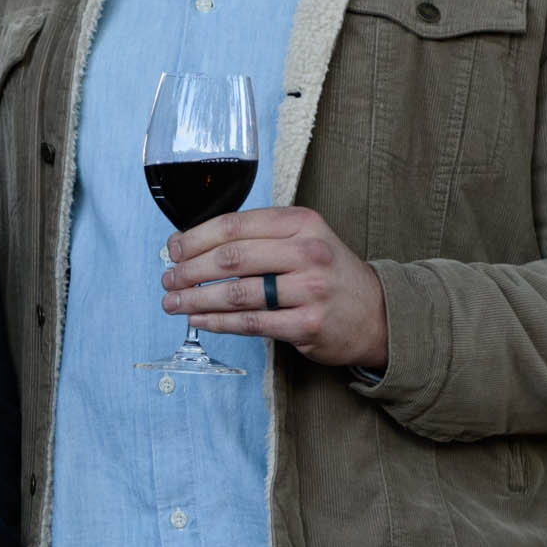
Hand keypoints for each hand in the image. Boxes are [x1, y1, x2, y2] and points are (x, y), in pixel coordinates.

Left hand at [162, 204, 389, 370]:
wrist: (377, 312)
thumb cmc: (328, 274)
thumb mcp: (305, 239)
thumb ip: (260, 237)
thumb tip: (196, 244)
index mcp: (301, 223)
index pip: (236, 225)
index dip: (196, 237)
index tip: (173, 248)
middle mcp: (308, 252)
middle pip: (232, 258)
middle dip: (190, 270)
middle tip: (169, 279)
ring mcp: (310, 289)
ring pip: (237, 293)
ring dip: (196, 299)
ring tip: (174, 303)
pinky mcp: (307, 324)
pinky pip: (251, 323)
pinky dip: (218, 323)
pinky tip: (199, 321)